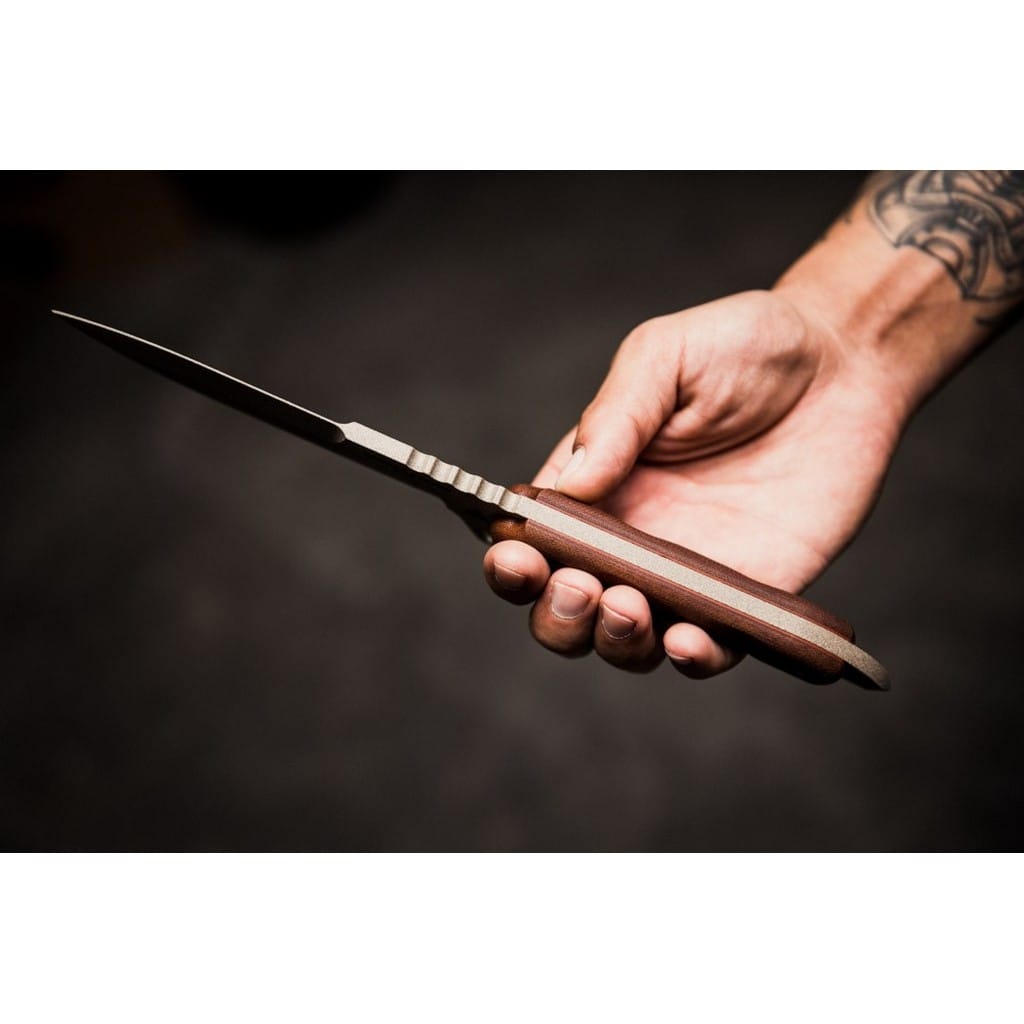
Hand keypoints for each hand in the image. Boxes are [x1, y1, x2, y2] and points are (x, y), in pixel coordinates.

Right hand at [482, 289, 901, 677]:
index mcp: (595, 485)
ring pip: (627, 642)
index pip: (532, 542)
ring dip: (612, 641)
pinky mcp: (749, 594)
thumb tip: (564, 488)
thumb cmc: (745, 346)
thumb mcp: (665, 357)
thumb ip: (613, 418)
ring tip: (627, 606)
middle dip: (557, 615)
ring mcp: (687, 573)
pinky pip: (712, 648)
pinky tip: (685, 639)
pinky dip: (691, 659)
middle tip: (580, 586)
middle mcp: (631, 539)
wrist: (845, 362)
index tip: (517, 558)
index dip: (512, 562)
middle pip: (567, 609)